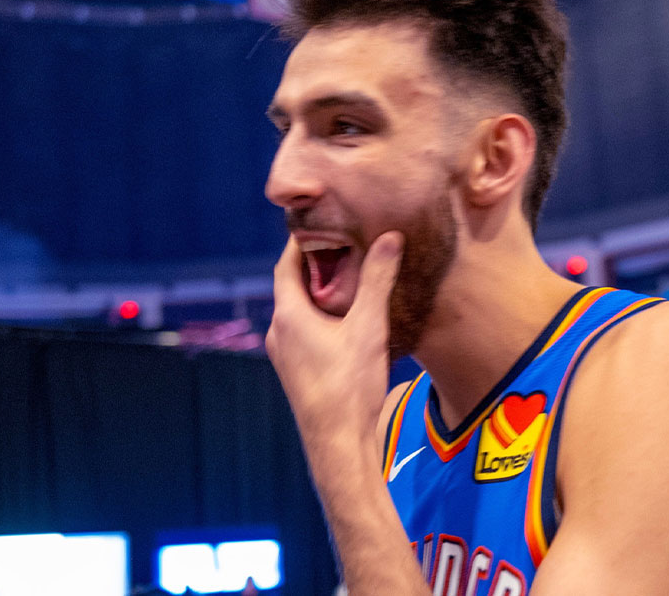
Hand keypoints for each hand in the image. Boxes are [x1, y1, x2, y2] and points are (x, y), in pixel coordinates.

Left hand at [265, 231, 403, 437]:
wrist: (339, 445)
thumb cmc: (350, 387)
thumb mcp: (368, 327)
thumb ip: (377, 281)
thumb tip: (389, 238)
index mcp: (288, 315)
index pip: (287, 264)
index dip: (301, 242)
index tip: (322, 223)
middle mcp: (279, 332)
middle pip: (292, 287)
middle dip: (316, 266)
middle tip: (342, 246)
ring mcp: (285, 355)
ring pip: (299, 312)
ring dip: (320, 294)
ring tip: (349, 279)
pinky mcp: (297, 373)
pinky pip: (304, 333)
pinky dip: (321, 317)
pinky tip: (347, 321)